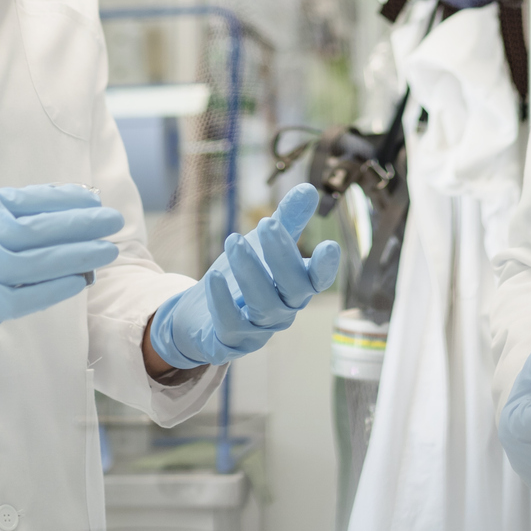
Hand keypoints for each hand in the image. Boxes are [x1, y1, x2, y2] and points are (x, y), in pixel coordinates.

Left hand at [148, 184, 340, 368]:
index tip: (329, 245)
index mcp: (296, 285)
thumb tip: (309, 189)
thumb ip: (287, 221)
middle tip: (267, 223)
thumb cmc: (242, 277)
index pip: (318, 279)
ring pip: (263, 306)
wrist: (201, 317)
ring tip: (234, 240)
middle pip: (295, 290)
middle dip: (282, 256)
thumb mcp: (263, 245)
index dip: (325, 266)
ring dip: (250, 272)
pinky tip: (213, 277)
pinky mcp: (231, 341)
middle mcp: (283, 310)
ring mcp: (259, 329)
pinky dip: (223, 302)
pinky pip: (231, 325)